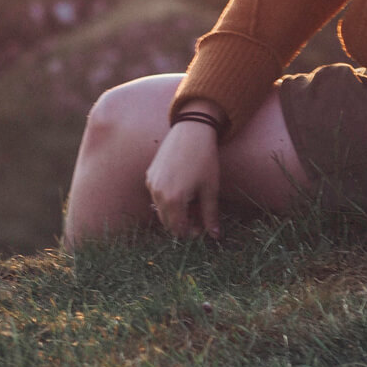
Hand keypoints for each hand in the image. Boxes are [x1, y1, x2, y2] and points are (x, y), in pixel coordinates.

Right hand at [145, 121, 221, 239]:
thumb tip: (216, 237)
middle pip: (167, 222)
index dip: (191, 232)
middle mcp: (157, 194)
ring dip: (175, 211)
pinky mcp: (150, 174)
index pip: (178, 229)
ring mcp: (151, 183)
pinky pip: (156, 195)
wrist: (192, 130)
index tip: (203, 226)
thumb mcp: (210, 189)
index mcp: (173, 200)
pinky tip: (183, 188)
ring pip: (161, 209)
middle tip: (199, 215)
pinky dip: (167, 198)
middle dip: (183, 223)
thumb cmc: (204, 159)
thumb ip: (210, 215)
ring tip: (193, 200)